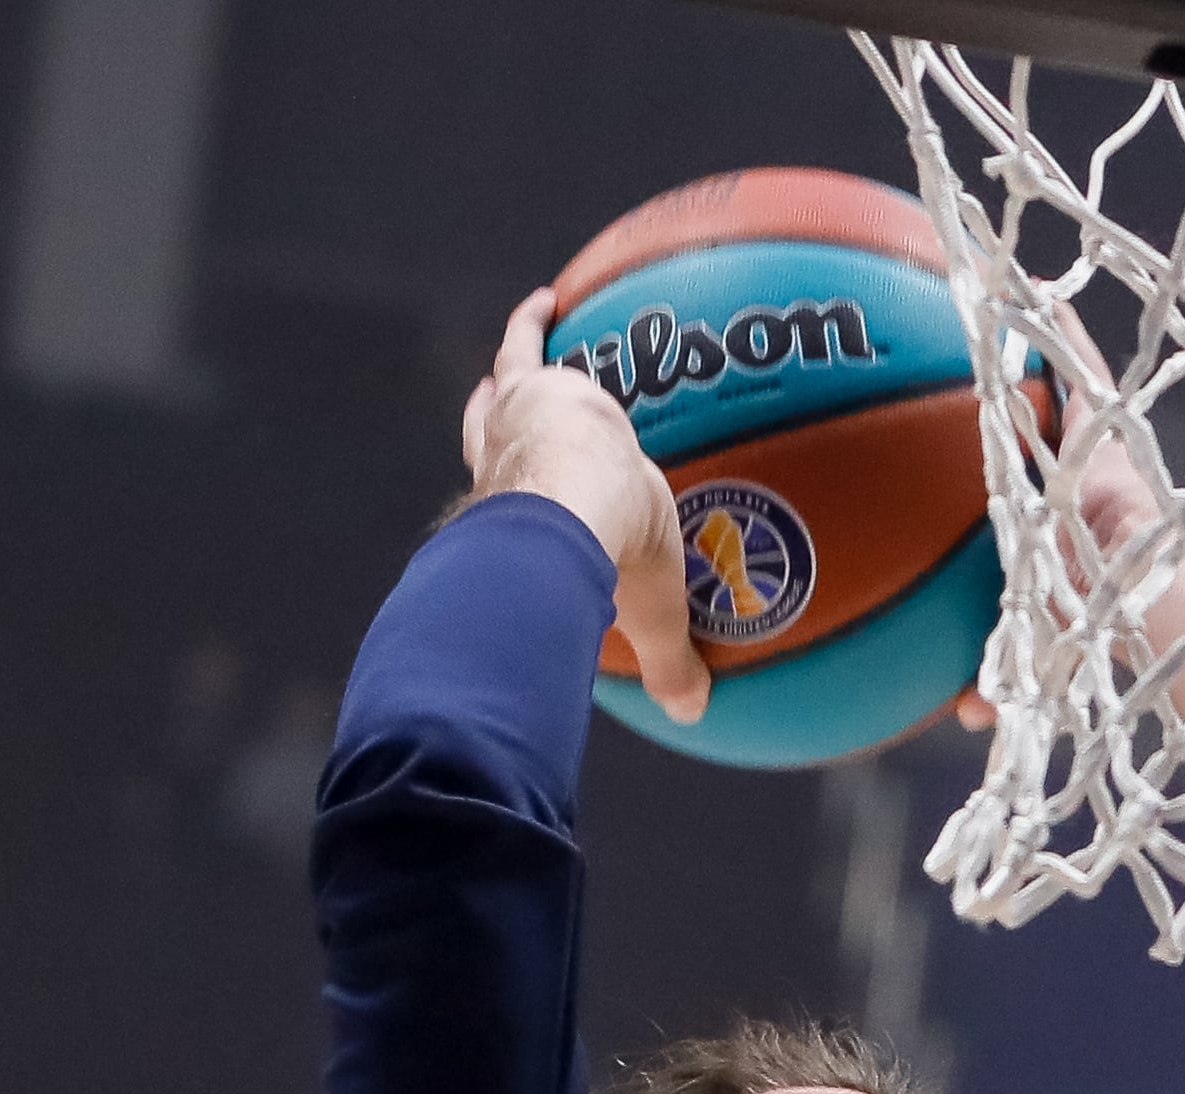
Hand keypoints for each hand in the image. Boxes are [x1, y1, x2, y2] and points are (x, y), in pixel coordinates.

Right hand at [460, 286, 708, 722]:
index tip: (513, 468)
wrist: (568, 507)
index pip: (507, 499)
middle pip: (489, 432)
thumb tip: (696, 711)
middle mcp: (504, 467)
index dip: (510, 483)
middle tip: (501, 392)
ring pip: (503, 385)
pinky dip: (532, 318)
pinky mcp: (534, 382)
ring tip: (529, 329)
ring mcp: (516, 422)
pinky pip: (526, 337)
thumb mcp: (647, 607)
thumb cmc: (601, 562)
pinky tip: (553, 291)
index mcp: (520, 517)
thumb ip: (669, 656)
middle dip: (496, 413)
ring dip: (514, 360)